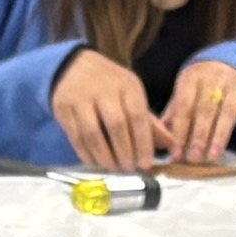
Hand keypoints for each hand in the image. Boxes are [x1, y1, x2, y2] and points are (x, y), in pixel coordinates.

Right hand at [48, 46, 158, 172]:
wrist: (73, 68)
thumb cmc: (109, 85)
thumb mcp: (131, 95)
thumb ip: (149, 121)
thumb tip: (170, 144)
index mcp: (126, 85)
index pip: (137, 116)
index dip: (143, 142)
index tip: (146, 163)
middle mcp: (104, 90)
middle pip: (116, 125)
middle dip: (125, 151)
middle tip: (130, 168)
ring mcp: (81, 100)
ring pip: (93, 134)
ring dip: (105, 156)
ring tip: (113, 168)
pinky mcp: (64, 110)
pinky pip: (76, 137)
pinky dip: (87, 154)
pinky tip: (97, 163)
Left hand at [155, 57, 235, 165]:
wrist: (228, 62)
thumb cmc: (201, 85)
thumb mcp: (185, 92)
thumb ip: (175, 113)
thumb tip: (158, 138)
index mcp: (192, 77)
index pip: (184, 107)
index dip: (180, 131)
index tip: (176, 153)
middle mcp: (214, 78)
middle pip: (205, 111)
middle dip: (198, 137)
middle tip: (193, 158)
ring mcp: (234, 83)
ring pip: (227, 112)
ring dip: (220, 135)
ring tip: (213, 155)